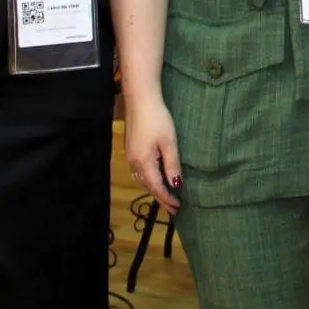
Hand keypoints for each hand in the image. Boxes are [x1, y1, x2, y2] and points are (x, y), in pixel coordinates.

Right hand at [124, 95, 181, 212]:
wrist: (140, 99)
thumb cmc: (157, 119)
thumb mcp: (169, 142)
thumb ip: (172, 165)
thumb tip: (175, 185)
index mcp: (144, 163)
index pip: (156, 187)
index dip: (167, 199)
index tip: (178, 208)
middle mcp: (133, 163)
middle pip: (147, 187)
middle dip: (160, 198)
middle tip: (173, 209)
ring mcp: (130, 156)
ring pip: (142, 180)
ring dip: (154, 190)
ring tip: (165, 198)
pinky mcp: (130, 149)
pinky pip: (139, 172)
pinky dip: (148, 180)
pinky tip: (155, 180)